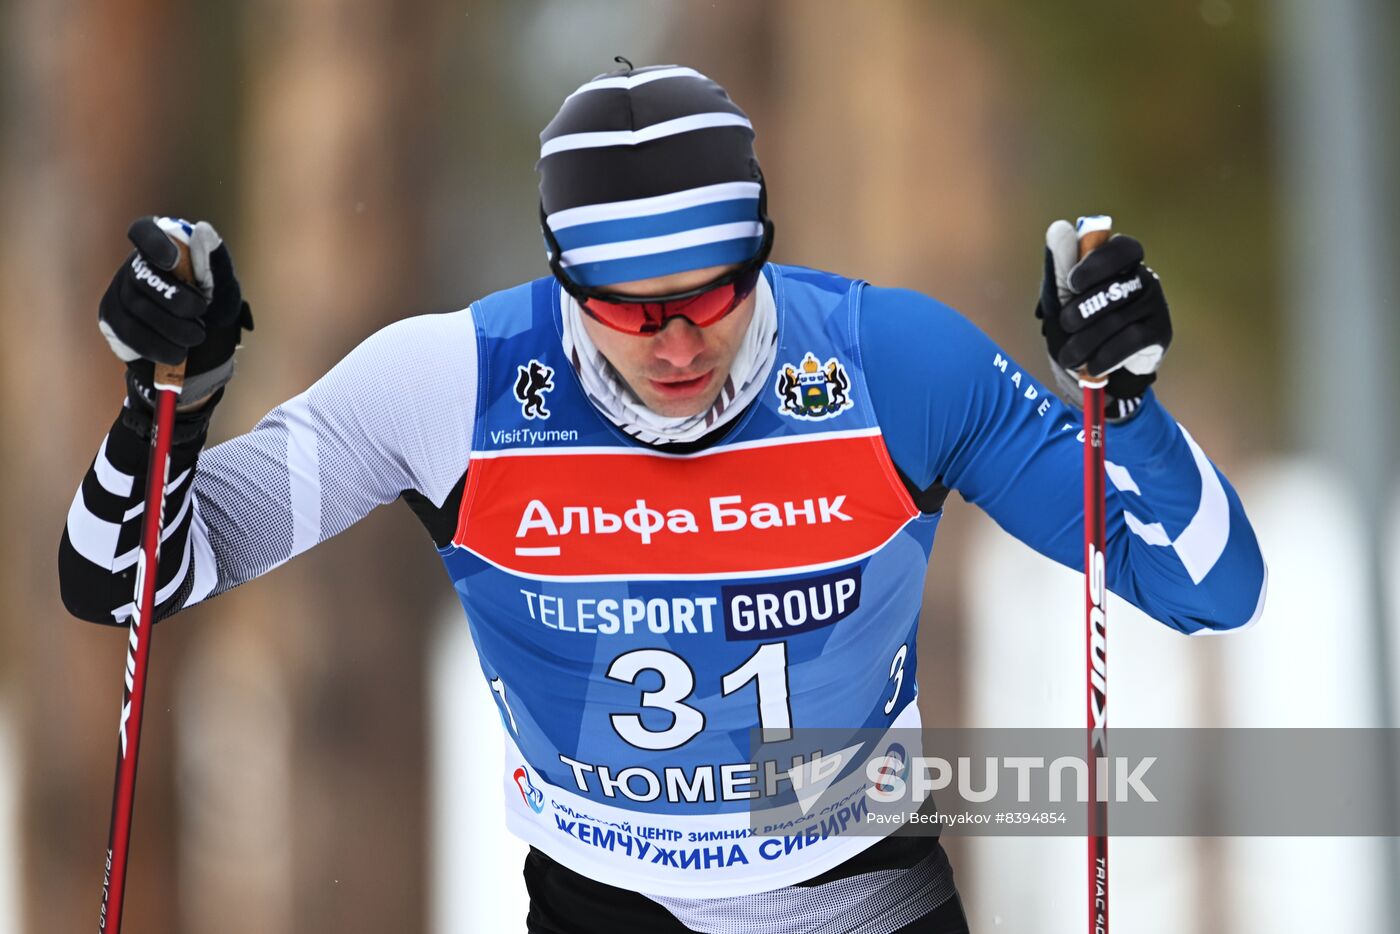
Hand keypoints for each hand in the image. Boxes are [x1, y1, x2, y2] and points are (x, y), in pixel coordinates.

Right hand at [98, 216, 252, 408]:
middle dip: (177, 301)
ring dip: (172, 327)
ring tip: (196, 337)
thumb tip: (202, 230)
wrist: (203, 354)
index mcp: (164, 249)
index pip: (145, 231)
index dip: (154, 244)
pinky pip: (129, 333)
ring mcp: (119, 292)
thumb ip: (215, 261)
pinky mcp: (112, 320)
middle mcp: (135, 266)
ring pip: (137, 308)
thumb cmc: (214, 312)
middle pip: (144, 277)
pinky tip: (177, 353)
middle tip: (201, 315)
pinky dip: (157, 345)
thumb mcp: (225, 289)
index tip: (172, 261)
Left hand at [1035, 219, 1170, 418]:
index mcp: (1119, 263)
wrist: (1097, 371)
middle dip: (1082, 311)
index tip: (1073, 284)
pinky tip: (1093, 366)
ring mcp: (1155, 304)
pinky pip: (1131, 341)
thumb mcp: (1061, 298)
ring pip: (1118, 319)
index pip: (1123, 248)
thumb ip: (1060, 266)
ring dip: (1086, 341)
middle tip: (1066, 326)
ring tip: (1069, 357)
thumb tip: (1058, 227)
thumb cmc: (1078, 326)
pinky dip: (1105, 356)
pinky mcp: (1161, 332)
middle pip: (1115, 288)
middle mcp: (1143, 278)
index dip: (1098, 263)